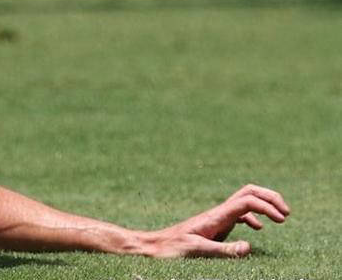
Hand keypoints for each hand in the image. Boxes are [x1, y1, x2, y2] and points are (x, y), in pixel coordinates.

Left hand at [141, 184, 289, 257]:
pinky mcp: (216, 225)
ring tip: (281, 218)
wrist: (156, 246)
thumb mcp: (198, 250)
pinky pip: (239, 214)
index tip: (281, 220)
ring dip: (264, 205)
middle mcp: (218, 212)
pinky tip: (259, 229)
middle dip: (269, 197)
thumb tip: (249, 246)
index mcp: (216, 216)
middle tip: (286, 212)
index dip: (267, 206)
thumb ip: (223, 249)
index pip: (247, 200)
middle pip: (248, 192)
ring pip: (245, 201)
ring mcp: (218, 217)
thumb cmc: (173, 248)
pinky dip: (254, 217)